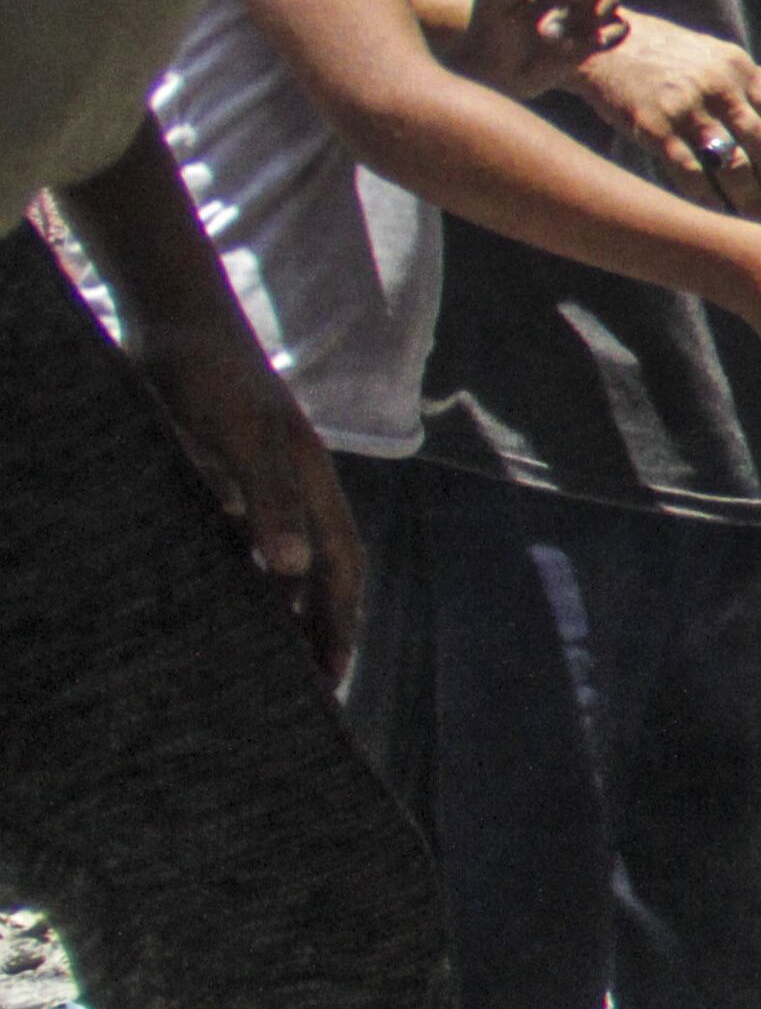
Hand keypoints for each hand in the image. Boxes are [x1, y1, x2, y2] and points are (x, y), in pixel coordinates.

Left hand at [128, 316, 361, 682]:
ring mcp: (259, 481)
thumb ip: (268, 500)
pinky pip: (241, 540)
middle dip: (318, 629)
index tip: (333, 678)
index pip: (340, 568)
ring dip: (280, 608)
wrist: (173, 319)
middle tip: (307, 689)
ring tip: (267, 660)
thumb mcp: (241, 438)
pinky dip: (242, 576)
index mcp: (311, 483)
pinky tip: (220, 598)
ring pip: (282, 559)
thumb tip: (293, 571)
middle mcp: (294, 489)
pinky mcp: (222, 473)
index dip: (339, 623)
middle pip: (319, 571)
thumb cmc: (210, 377)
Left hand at [457, 0, 622, 94]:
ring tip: (549, 38)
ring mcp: (590, 3)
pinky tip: (580, 48)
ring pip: (609, 1)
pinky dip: (605, 38)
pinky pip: (619, 28)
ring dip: (585, 22)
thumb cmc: (494, 23)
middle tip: (546, 30)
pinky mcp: (601, 30)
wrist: (501, 66)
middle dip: (572, 5)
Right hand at [574, 12, 760, 216]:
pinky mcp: (653, 127)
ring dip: (751, 198)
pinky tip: (720, 214)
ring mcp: (685, 107)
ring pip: (732, 164)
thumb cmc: (667, 52)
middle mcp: (718, 86)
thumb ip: (759, 78)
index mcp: (739, 68)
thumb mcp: (718, 54)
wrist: (602, 44)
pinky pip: (690, 173)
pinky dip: (709, 198)